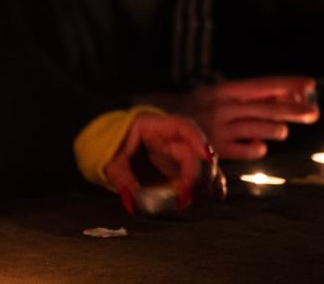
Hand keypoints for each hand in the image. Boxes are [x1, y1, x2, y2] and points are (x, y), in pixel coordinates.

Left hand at [104, 114, 224, 213]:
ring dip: (209, 179)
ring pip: (203, 162)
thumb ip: (120, 175)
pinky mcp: (178, 168)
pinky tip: (215, 195)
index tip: (206, 158)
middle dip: (200, 171)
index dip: (197, 139)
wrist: (107, 149)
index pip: (182, 126)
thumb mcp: (109, 159)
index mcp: (153, 126)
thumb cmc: (109, 148)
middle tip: (189, 193)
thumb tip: (132, 197)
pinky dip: (208, 184)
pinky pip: (199, 174)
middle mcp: (171, 138)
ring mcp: (177, 153)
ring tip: (209, 196)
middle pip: (195, 150)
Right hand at [152, 77, 318, 159]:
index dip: (285, 84)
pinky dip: (259, 147)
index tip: (309, 83)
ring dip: (277, 130)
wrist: (158, 126)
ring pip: (263, 129)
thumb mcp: (216, 96)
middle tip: (314, 112)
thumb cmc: (194, 109)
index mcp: (221, 90)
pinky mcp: (218, 151)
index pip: (260, 85)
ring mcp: (220, 129)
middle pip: (267, 107)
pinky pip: (252, 150)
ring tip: (280, 129)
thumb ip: (246, 97)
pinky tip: (256, 145)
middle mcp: (222, 107)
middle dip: (294, 110)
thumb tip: (284, 94)